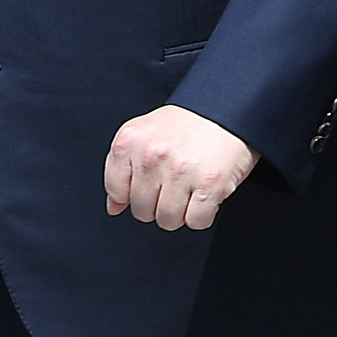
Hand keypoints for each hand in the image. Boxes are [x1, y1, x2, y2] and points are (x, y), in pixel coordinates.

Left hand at [104, 104, 258, 229]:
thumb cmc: (183, 127)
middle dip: (156, 206)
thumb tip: (113, 207)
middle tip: (170, 188)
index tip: (146, 187)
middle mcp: (151, 155)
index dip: (132, 195)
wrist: (223, 114)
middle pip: (142, 211)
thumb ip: (121, 169)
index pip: (116, 190)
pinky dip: (201, 217)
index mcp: (129, 141)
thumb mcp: (142, 136)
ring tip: (186, 193)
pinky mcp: (209, 184)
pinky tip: (202, 197)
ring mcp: (180, 171)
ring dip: (179, 214)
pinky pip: (196, 222)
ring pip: (168, 220)